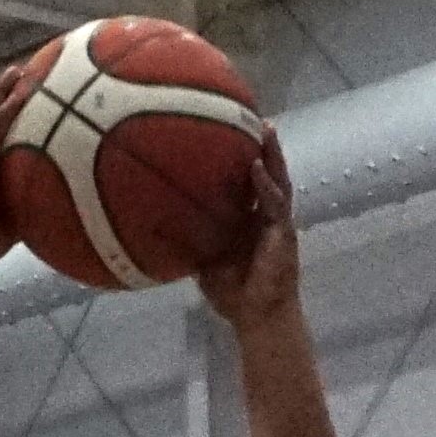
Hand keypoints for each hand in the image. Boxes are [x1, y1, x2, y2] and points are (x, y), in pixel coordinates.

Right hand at [0, 56, 38, 268]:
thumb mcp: (16, 216)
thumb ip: (34, 203)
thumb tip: (69, 206)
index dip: (10, 115)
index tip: (28, 97)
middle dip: (6, 94)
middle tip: (24, 72)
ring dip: (3, 91)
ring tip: (18, 70)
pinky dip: (5, 111)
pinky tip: (20, 94)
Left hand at [193, 127, 299, 327]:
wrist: (255, 317)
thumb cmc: (232, 293)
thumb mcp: (202, 261)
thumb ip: (186, 241)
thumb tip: (152, 226)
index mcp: (247, 221)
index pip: (246, 184)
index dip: (241, 160)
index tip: (229, 133)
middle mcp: (263, 217)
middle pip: (266, 174)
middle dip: (263, 147)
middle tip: (252, 119)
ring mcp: (276, 223)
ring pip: (277, 181)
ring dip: (273, 156)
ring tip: (264, 130)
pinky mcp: (284, 233)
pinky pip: (276, 203)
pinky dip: (266, 185)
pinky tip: (257, 167)